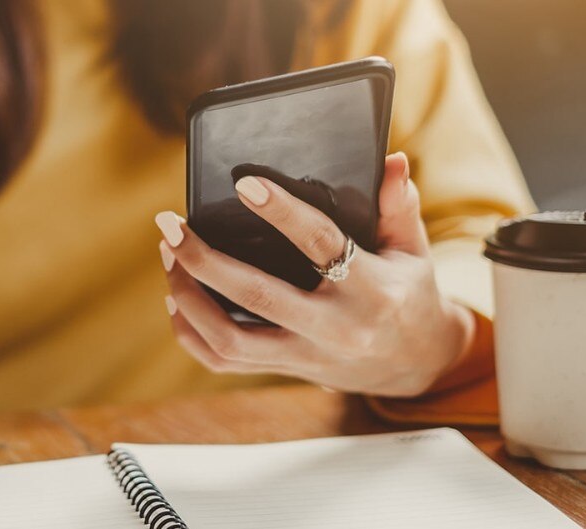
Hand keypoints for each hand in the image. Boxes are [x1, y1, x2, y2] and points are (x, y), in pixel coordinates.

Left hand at [156, 152, 474, 396]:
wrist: (416, 365)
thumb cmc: (409, 294)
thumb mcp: (414, 250)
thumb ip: (399, 206)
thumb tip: (390, 160)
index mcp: (371, 290)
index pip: (321, 244)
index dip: (282, 212)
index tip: (244, 184)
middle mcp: (335, 328)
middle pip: (257, 296)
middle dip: (204, 259)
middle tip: (170, 225)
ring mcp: (306, 355)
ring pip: (230, 338)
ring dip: (188, 297)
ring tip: (169, 255)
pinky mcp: (286, 370)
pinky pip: (225, 361)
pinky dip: (191, 333)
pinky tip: (176, 299)